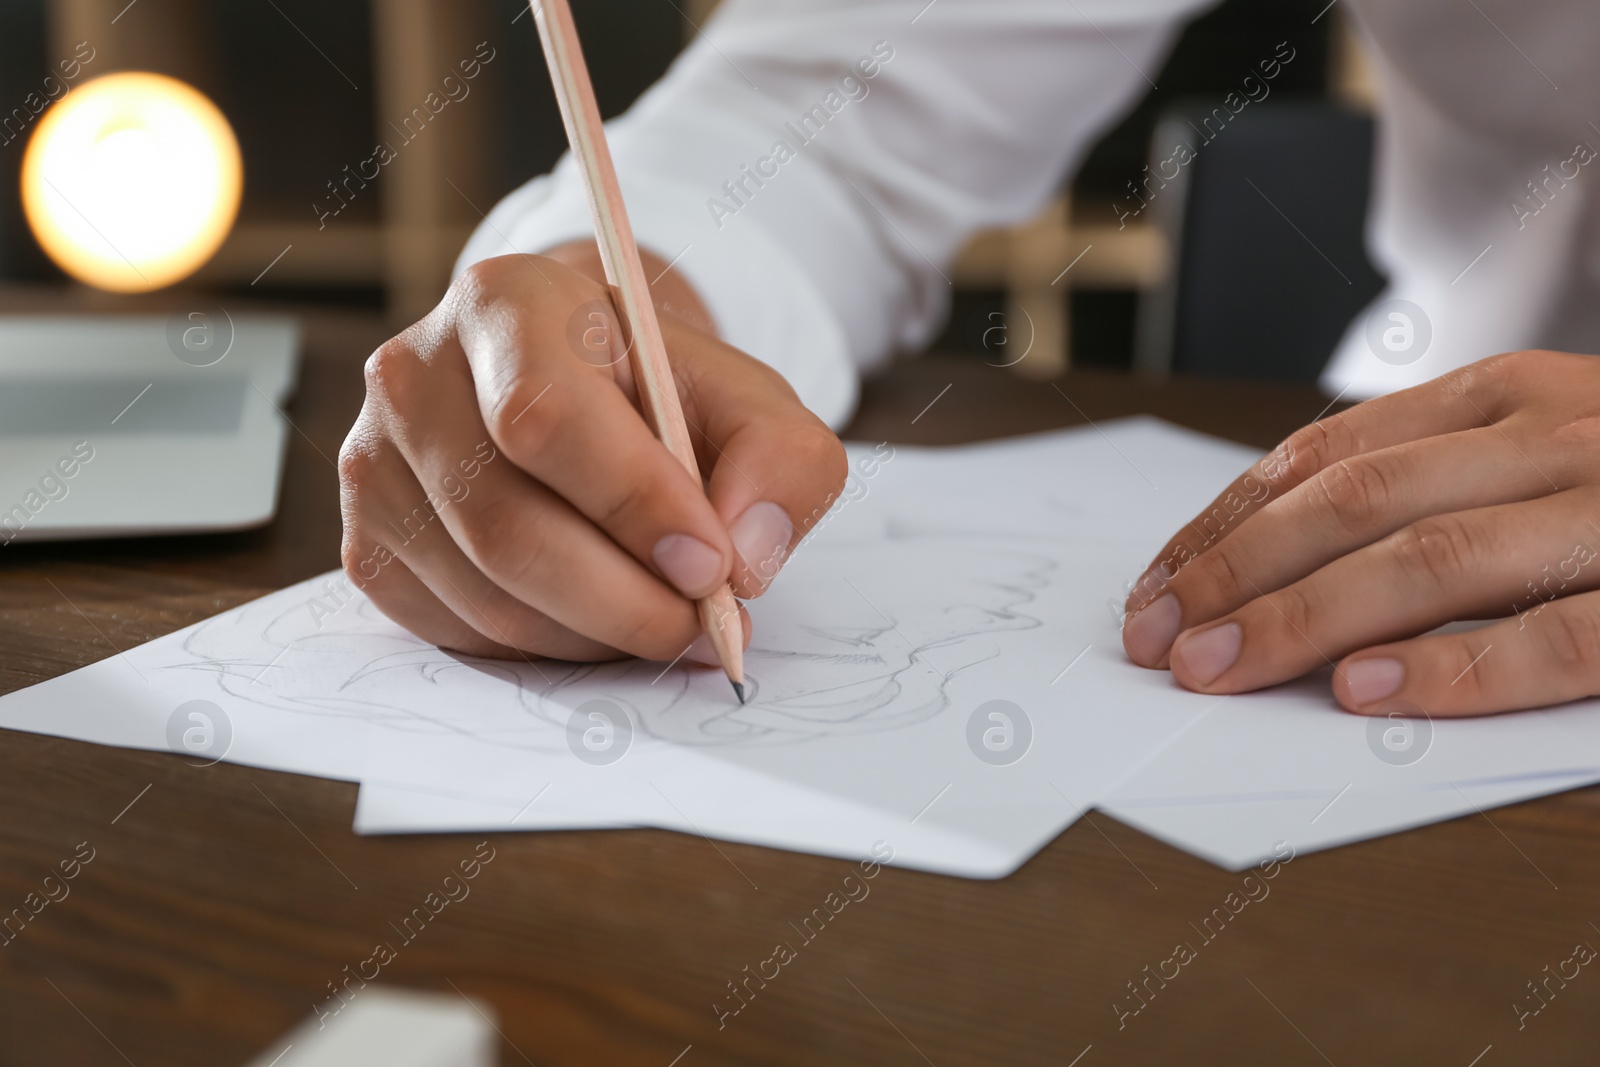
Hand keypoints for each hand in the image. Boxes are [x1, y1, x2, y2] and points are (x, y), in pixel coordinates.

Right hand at [338, 244, 846, 662]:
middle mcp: (414, 375)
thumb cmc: (665, 399)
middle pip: (507, 527)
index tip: (712, 565)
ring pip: (487, 595)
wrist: (585, 398)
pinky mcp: (370, 545)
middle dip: (626, 600)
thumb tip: (745, 555)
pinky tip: (598, 617)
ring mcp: (374, 464)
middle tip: (705, 625)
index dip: (634, 505)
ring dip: (596, 635)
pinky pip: (460, 632)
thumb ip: (781, 460)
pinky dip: (548, 648)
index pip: (546, 418)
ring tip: (664, 618)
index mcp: (507, 304)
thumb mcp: (751, 401)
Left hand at [1121, 350, 1599, 716]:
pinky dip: (1451, 669)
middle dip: (1238, 573)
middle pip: (1359, 502)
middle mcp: (1553, 438)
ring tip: (1219, 668)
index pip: (1326, 455)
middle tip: (1157, 641)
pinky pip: (1553, 640)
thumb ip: (1432, 480)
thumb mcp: (1545, 443)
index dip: (1226, 526)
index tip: (1154, 592)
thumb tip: (1271, 561)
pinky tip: (1362, 692)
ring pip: (1434, 560)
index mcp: (1504, 396)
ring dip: (1306, 618)